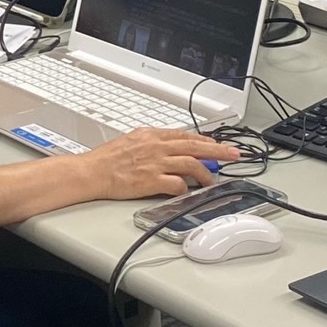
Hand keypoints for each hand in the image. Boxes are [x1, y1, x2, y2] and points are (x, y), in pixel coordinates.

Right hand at [78, 128, 242, 199]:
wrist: (91, 171)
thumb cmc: (107, 160)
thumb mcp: (131, 141)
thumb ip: (152, 143)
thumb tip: (169, 147)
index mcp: (152, 135)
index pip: (185, 135)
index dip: (205, 140)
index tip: (218, 144)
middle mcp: (157, 147)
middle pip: (196, 146)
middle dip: (219, 151)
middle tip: (235, 155)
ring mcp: (156, 163)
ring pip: (191, 164)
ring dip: (206, 173)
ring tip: (213, 180)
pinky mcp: (152, 181)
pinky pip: (177, 184)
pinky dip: (186, 188)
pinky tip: (190, 191)